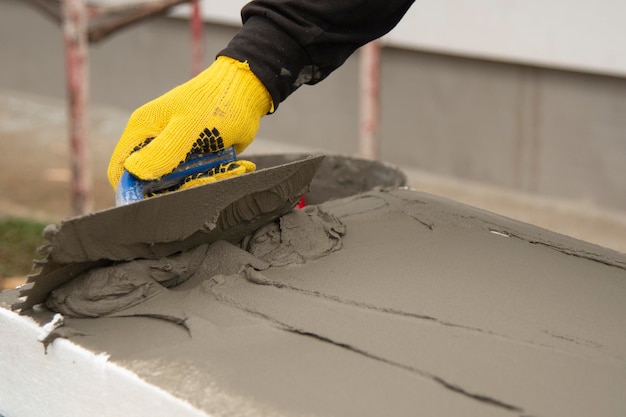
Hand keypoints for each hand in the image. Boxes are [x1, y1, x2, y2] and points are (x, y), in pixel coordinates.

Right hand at [107, 56, 272, 188]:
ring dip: (202, 182)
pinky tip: (230, 166)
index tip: (158, 199)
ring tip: (223, 168)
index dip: (133, 191)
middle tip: (206, 178)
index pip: (121, 170)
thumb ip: (162, 152)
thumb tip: (133, 172)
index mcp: (142, 130)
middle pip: (153, 183)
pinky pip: (197, 177)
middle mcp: (154, 142)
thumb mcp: (188, 129)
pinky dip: (214, 176)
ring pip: (179, 183)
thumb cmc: (215, 104)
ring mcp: (174, 150)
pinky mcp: (194, 156)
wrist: (246, 92)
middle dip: (179, 188)